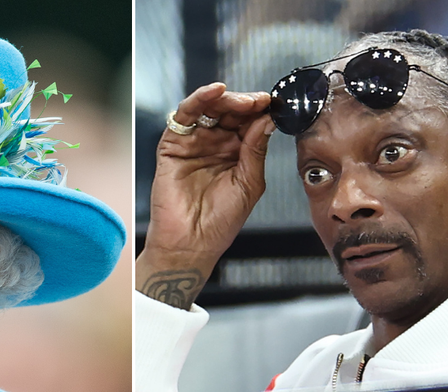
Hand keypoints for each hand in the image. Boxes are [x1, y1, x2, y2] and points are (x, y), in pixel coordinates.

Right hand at [137, 83, 273, 308]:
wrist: (193, 243)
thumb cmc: (221, 221)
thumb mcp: (250, 183)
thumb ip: (256, 149)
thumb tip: (267, 119)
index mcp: (235, 153)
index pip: (248, 122)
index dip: (260, 110)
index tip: (274, 104)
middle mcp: (214, 144)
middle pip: (229, 111)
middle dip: (246, 103)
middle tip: (260, 102)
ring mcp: (193, 142)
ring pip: (209, 108)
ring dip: (227, 99)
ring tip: (243, 102)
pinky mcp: (173, 144)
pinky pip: (184, 115)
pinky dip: (199, 99)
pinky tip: (215, 92)